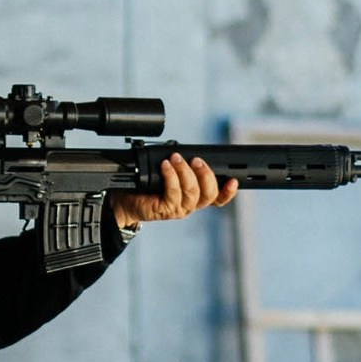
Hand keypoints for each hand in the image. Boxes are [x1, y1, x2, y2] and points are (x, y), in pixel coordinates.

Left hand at [110, 155, 238, 228]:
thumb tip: (187, 151)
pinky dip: (171, 177)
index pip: (218, 198)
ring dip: (185, 172)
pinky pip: (173, 193)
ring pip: (192, 193)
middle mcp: (190, 205)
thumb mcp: (170, 173)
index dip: (228, 192)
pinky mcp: (165, 210)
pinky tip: (166, 166)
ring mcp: (179, 209)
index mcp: (196, 197)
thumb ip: (183, 166)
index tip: (233, 180)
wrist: (126, 200)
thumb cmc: (149, 185)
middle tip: (197, 160)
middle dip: (206, 174)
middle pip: (209, 194)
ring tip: (176, 158)